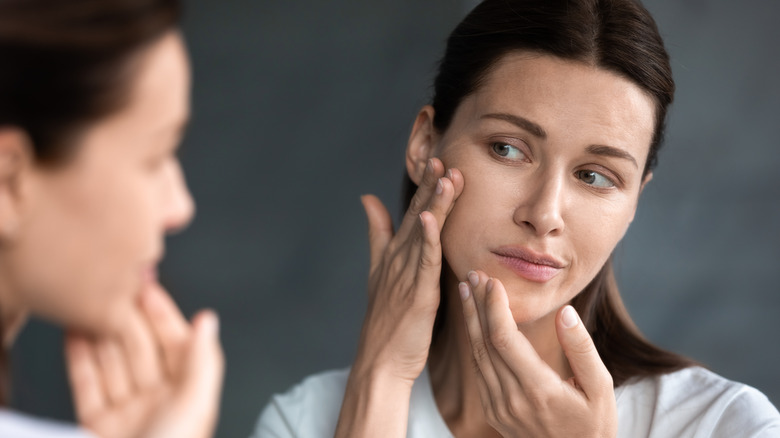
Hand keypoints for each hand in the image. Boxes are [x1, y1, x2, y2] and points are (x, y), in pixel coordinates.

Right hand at [65, 284, 223, 437]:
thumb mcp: (194, 404)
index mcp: (186, 394)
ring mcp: (126, 412)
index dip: (162, 313)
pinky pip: (86, 384)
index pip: (175, 342)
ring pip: (112, 363)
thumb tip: (209, 321)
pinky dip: (79, 358)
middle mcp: (157, 401)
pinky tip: (74, 334)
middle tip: (113, 289)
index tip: (147, 287)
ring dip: (101, 333)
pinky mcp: (96, 424)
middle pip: (140, 349)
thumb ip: (202, 361)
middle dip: (127, 317)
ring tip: (90, 305)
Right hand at [353, 157, 463, 383]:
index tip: (437, 160)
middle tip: (441, 157)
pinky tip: (430, 218)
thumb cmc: (385, 321)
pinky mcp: (417, 294)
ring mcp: (406, 276)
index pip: (413, 213)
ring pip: (424, 233)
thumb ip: (376, 233)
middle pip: (417, 216)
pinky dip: (428, 239)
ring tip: (444, 176)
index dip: (424, 187)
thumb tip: (367, 198)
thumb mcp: (379, 271)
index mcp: (395, 254)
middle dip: (429, 186)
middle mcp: (399, 259)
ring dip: (434, 204)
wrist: (380, 361)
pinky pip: (424, 262)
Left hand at [459, 271, 616, 437]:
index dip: (494, 306)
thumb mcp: (601, 388)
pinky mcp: (494, 412)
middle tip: (472, 274)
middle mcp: (512, 400)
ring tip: (466, 290)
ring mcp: (499, 408)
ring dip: (470, 320)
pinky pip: (479, 370)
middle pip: (484, 343)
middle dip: (477, 305)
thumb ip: (582, 349)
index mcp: (539, 390)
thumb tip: (565, 312)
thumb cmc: (595, 425)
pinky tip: (474, 322)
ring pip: (476, 355)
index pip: (504, 339)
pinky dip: (474, 341)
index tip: (492, 281)